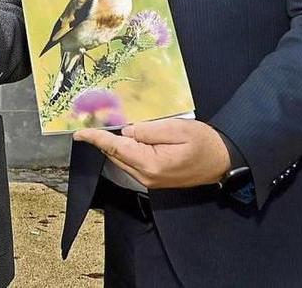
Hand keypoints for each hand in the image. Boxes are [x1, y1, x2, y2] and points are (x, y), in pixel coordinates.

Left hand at [74, 118, 231, 188]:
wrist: (223, 162)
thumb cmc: (203, 143)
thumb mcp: (177, 129)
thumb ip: (148, 130)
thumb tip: (126, 130)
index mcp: (149, 163)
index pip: (114, 148)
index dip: (95, 139)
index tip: (78, 133)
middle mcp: (145, 175)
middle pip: (115, 154)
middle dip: (103, 138)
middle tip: (92, 121)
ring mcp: (149, 180)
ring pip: (121, 159)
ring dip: (113, 144)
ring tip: (106, 126)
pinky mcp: (154, 179)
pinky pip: (131, 163)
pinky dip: (124, 150)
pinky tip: (125, 138)